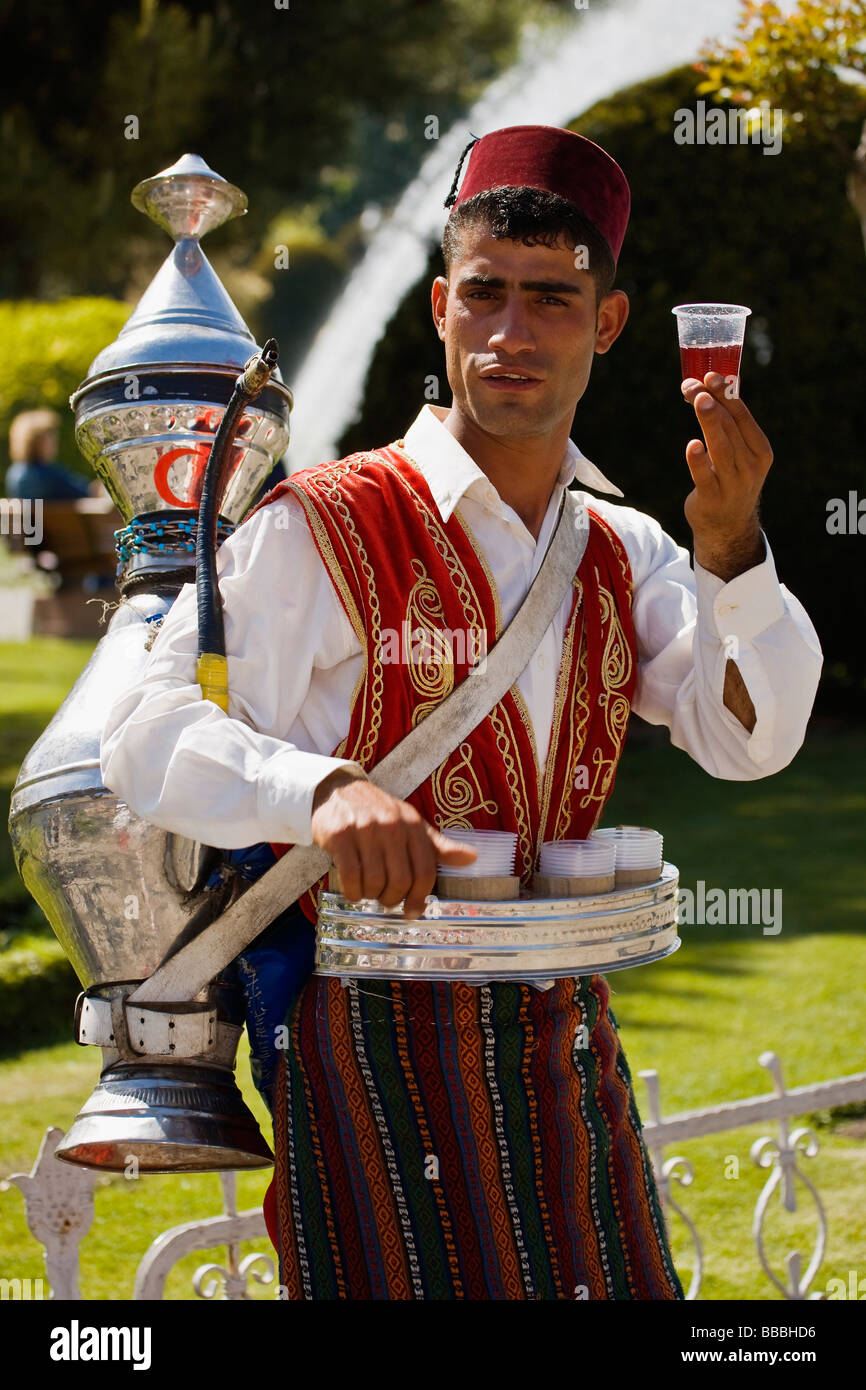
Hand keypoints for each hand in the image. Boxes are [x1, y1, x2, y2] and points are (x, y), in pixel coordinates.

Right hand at [310, 771, 476, 919]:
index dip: (420, 897)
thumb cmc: (379, 814)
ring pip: (374, 881)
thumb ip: (439, 846)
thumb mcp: (412, 826)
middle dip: (393, 899)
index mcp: (413, 825)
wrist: (338, 791)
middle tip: (386, 900)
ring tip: (368, 891)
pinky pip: (350, 876)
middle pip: (400, 881)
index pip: (425, 871)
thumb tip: (473, 858)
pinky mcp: (340, 836)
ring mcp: (364, 830)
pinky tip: (353, 891)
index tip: (413, 912)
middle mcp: (392, 826)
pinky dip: (352, 892)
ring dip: (371, 895)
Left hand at [681, 372, 770, 580]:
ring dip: (708, 421)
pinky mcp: (712, 498)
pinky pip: (705, 476)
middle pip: (730, 428)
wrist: (727, 526)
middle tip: (694, 385)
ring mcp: (733, 483)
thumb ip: (725, 423)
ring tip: (697, 399)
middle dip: (711, 403)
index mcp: (760, 450)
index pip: (742, 416)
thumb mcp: (736, 453)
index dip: (725, 394)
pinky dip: (699, 460)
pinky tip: (693, 445)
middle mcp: (750, 466)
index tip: (710, 375)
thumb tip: (703, 384)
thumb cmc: (728, 478)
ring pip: (720, 447)